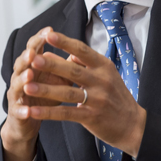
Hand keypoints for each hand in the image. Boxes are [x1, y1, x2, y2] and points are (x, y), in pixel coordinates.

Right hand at [1, 27, 72, 160]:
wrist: (28, 120)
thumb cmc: (45, 94)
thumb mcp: (57, 78)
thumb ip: (65, 65)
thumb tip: (81, 51)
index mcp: (32, 65)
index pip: (34, 47)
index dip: (40, 38)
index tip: (49, 30)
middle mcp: (21, 76)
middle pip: (22, 62)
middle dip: (27, 56)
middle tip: (33, 52)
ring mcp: (17, 93)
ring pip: (17, 84)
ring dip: (22, 79)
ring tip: (29, 75)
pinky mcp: (16, 112)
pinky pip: (18, 110)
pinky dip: (22, 110)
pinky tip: (27, 111)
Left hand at [24, 29, 146, 156]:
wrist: (133, 125)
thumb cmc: (115, 96)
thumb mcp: (106, 74)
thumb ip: (85, 63)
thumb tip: (65, 51)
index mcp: (103, 66)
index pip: (82, 50)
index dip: (64, 42)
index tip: (48, 35)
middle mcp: (101, 80)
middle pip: (72, 70)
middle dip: (51, 65)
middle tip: (32, 59)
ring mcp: (97, 99)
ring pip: (67, 92)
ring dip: (45, 90)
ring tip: (26, 86)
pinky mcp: (91, 117)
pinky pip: (66, 113)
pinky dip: (48, 112)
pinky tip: (33, 111)